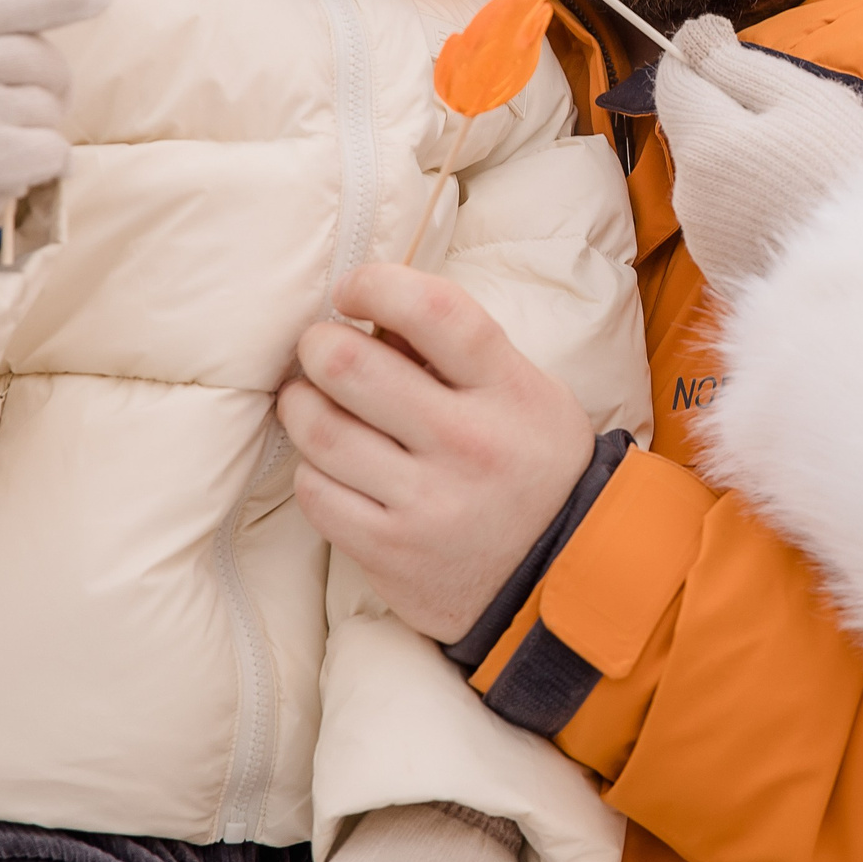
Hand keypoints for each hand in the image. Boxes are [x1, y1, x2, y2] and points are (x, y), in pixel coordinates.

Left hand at [279, 265, 593, 642]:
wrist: (562, 577)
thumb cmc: (535, 467)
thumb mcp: (527, 394)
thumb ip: (458, 353)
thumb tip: (373, 316)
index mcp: (509, 390)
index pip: (433, 311)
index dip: (377, 284)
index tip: (354, 290)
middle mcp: (468, 442)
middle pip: (352, 365)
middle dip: (318, 344)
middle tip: (319, 348)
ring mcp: (427, 502)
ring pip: (321, 430)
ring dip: (301, 404)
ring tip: (310, 400)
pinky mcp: (390, 552)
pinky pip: (316, 493)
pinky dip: (313, 469)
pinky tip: (331, 463)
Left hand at [654, 15, 862, 288]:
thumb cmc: (851, 173)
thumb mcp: (803, 98)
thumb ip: (737, 65)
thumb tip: (692, 37)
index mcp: (702, 144)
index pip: (673, 82)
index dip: (699, 58)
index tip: (732, 47)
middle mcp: (688, 194)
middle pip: (696, 130)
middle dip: (734, 114)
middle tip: (803, 118)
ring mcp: (703, 238)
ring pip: (712, 173)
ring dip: (746, 157)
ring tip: (811, 168)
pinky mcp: (723, 269)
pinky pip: (728, 214)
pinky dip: (753, 199)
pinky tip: (801, 205)